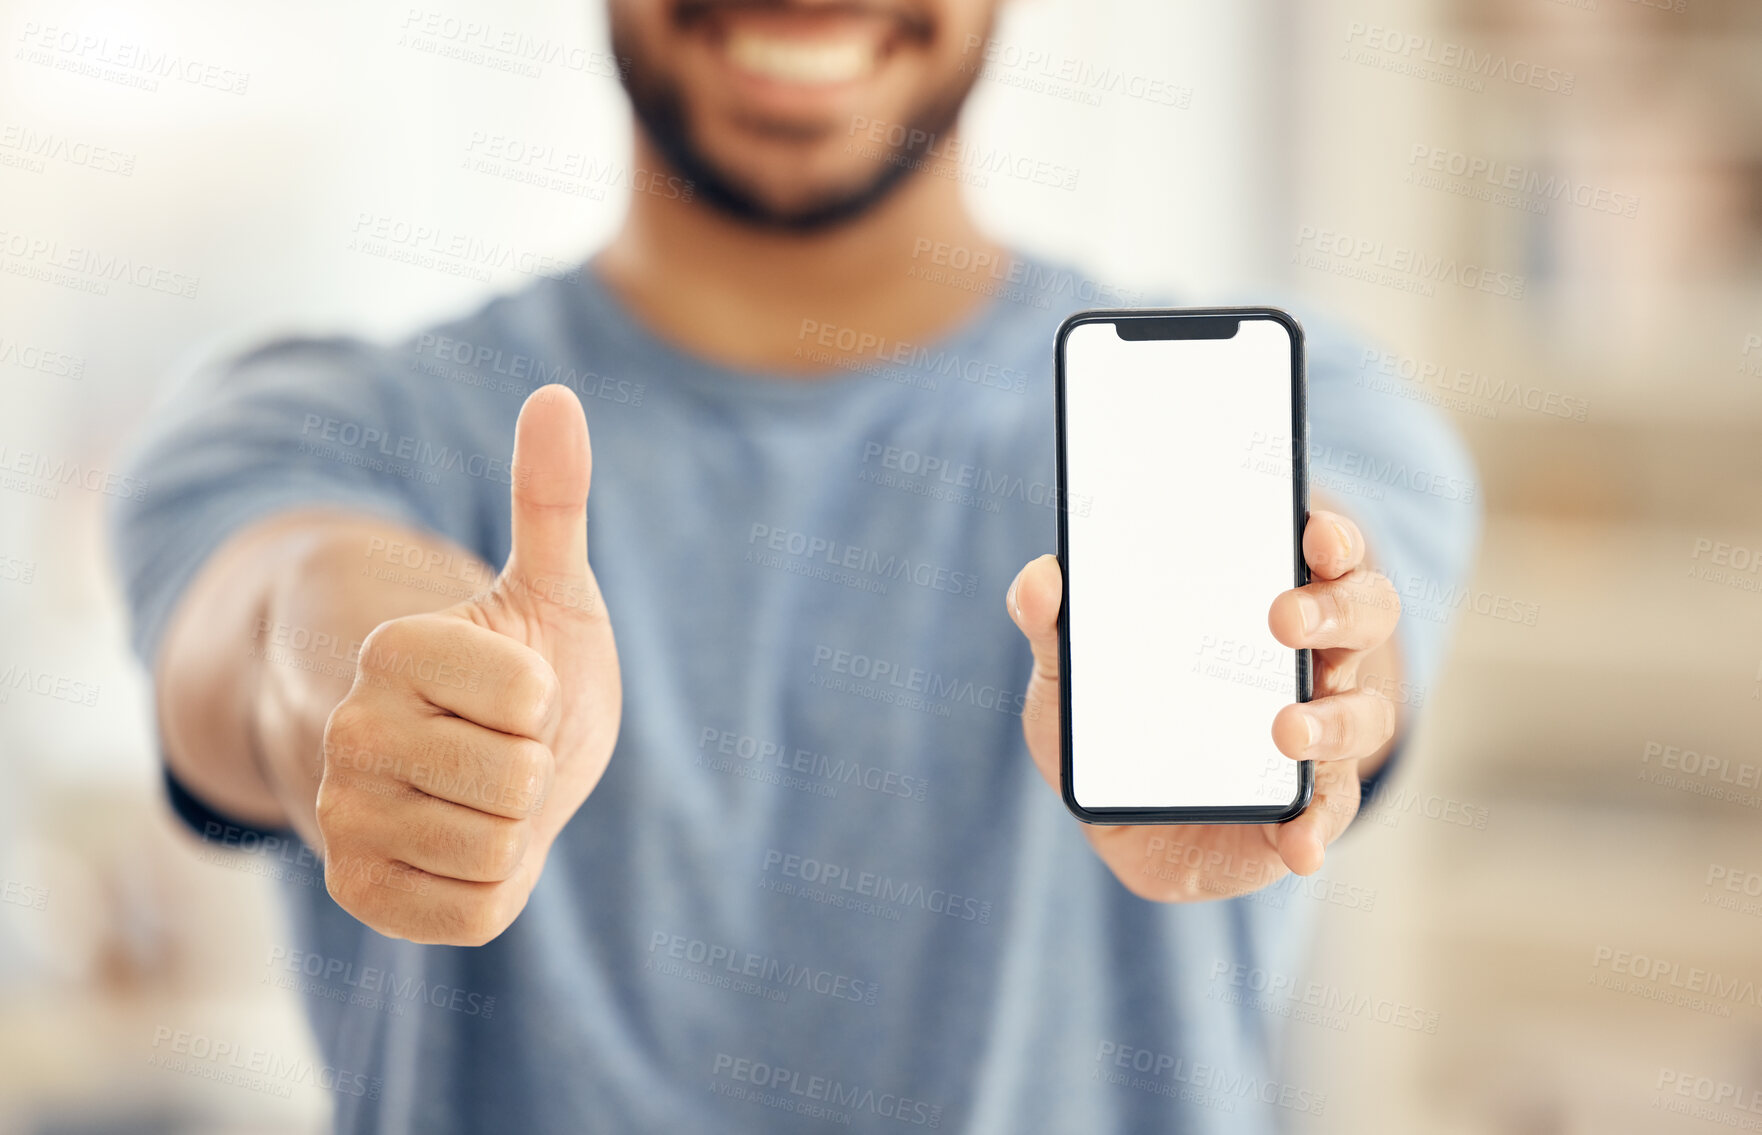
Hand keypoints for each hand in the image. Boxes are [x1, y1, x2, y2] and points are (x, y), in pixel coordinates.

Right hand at [315, 385, 620, 944]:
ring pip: (496, 849)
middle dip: (537, 770)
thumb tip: (557, 398)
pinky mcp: (356, 890)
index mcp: (392, 646)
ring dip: (517, 831)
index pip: (527, 694)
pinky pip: (473, 912)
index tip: (519, 688)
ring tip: (486, 797)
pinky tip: (465, 849)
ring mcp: (341, 812)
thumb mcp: (552, 587)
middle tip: (507, 749)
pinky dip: (495, 888)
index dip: (547, 699)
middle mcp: (346, 726)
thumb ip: (552, 500)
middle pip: (516, 780)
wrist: (480, 764)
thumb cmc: (527, 669)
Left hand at [1006, 508, 1399, 901]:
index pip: (1321, 551)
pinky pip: (1330, 813)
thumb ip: (1054, 625)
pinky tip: (1298, 841)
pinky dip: (1318, 827)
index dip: (1330, 536)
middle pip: (1364, 615)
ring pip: (1363, 713)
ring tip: (1286, 730)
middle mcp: (1310, 660)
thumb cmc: (1112, 720)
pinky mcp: (1307, 806)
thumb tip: (1040, 579)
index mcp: (1264, 603)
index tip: (1314, 534)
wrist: (1120, 820)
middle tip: (1283, 617)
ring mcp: (1319, 734)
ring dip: (1334, 719)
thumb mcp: (1071, 672)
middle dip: (1336, 609)